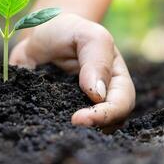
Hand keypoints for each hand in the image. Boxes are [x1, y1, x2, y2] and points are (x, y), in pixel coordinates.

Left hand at [10, 14, 134, 127]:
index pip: (122, 103)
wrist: (42, 31)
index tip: (79, 118)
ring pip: (89, 129)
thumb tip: (98, 95)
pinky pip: (62, 123)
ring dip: (78, 133)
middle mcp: (101, 96)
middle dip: (93, 128)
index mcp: (115, 78)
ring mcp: (80, 105)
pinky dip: (57, 128)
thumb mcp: (88, 36)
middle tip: (70, 125)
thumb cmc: (69, 30)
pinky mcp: (59, 108)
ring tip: (59, 129)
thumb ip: (97, 61)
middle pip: (110, 123)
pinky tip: (47, 126)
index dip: (106, 115)